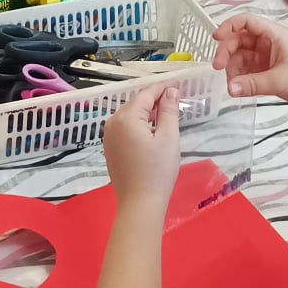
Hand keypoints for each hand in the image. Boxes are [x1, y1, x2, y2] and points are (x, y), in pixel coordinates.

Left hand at [103, 82, 179, 210]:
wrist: (140, 203)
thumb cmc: (157, 171)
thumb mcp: (168, 138)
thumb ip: (168, 111)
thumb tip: (170, 91)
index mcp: (126, 117)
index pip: (146, 93)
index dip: (163, 87)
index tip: (178, 84)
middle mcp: (112, 122)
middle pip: (136, 102)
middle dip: (155, 98)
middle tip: (175, 98)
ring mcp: (108, 135)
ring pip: (130, 114)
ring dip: (147, 111)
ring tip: (166, 113)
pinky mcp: (110, 147)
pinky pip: (125, 127)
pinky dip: (139, 123)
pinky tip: (152, 130)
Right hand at [212, 13, 287, 121]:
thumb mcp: (279, 80)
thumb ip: (252, 84)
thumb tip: (230, 87)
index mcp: (274, 34)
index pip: (246, 21)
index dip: (228, 26)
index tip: (216, 38)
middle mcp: (269, 42)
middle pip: (239, 39)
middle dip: (227, 51)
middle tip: (219, 67)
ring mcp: (268, 57)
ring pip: (242, 56)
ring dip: (233, 67)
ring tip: (232, 83)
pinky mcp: (268, 71)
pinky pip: (248, 70)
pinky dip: (240, 77)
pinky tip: (238, 87)